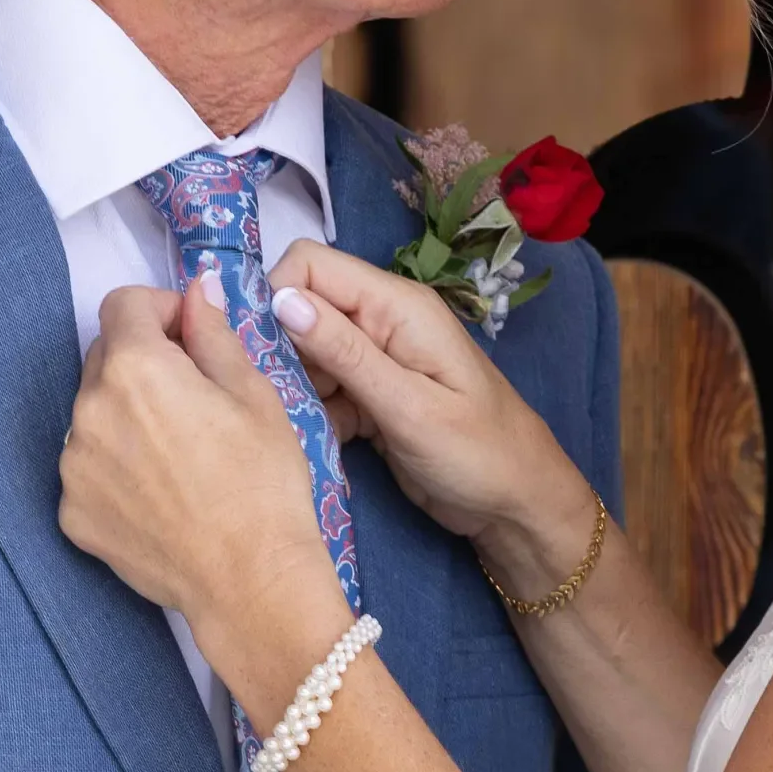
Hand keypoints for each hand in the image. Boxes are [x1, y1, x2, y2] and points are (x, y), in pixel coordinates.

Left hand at [58, 279, 346, 680]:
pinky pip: (88, 470)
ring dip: (127, 417)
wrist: (250, 581)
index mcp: (135, 368)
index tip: (190, 334)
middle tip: (196, 400)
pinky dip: (116, 470)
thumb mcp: (253, 394)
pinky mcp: (73, 513)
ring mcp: (73, 466)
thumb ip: (212, 333)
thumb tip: (197, 290)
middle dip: (144, 363)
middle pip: (105, 358)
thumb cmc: (263, 486)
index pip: (123, 304)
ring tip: (180, 456)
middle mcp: (88, 410)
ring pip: (95, 415)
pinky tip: (161, 493)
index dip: (161, 311)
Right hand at [266, 243, 599, 601]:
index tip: (255, 349)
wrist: (517, 504)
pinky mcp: (370, 399)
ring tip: (295, 426)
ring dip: (292, 388)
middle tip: (272, 400)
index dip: (274, 297)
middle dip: (278, 350)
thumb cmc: (479, 453)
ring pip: (305, 356)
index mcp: (397, 306)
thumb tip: (282, 300)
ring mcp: (375, 362)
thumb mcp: (409, 406)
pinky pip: (322, 392)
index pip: (310, 266)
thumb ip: (345, 352)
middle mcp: (381, 323)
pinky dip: (312, 414)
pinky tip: (316, 442)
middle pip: (300, 310)